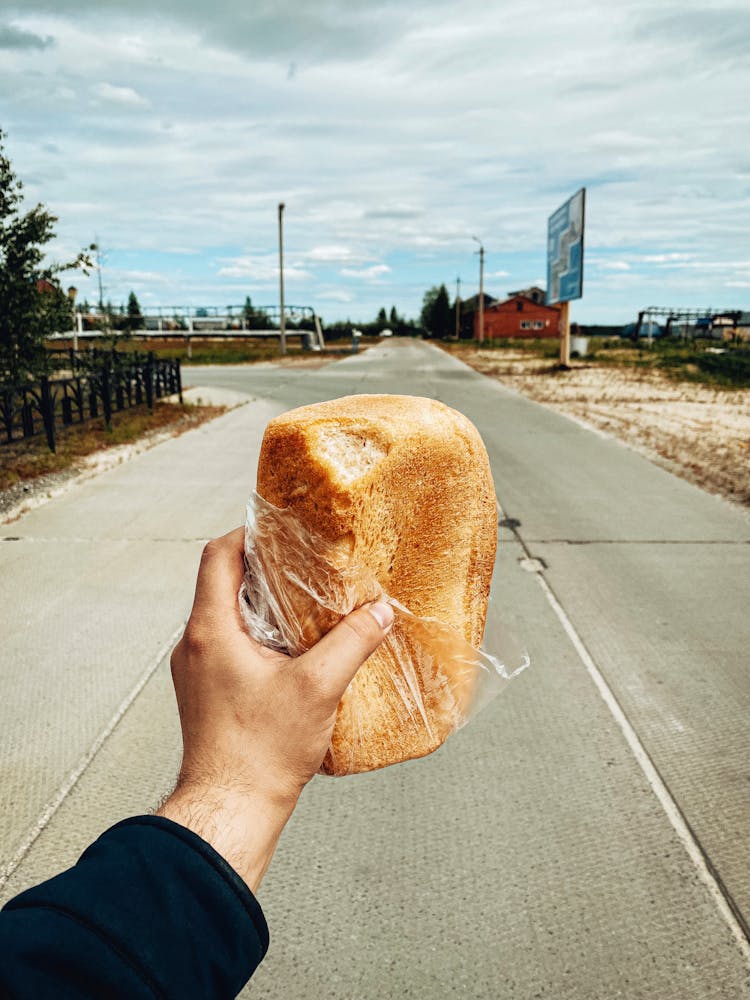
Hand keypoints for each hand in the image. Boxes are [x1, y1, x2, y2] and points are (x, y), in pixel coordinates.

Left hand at [157, 527, 392, 889]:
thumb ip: (352, 642)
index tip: (282, 530)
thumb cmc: (260, 754)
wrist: (229, 810)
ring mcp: (196, 671)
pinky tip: (294, 651)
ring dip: (262, 604)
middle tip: (304, 563)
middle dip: (263, 568)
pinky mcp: (206, 693)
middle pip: (221, 582)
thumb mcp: (318, 688)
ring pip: (226, 616)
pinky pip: (228, 646)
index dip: (249, 534)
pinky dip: (257, 636)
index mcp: (210, 631)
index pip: (218, 556)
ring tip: (306, 604)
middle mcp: (194, 645)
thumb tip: (379, 614)